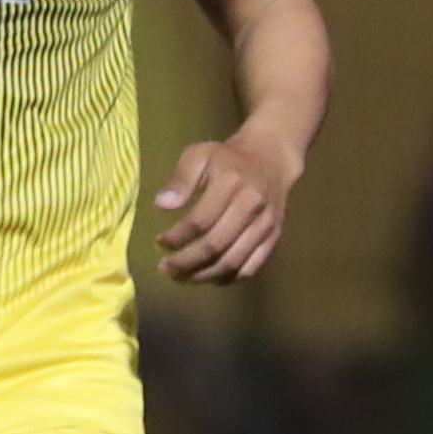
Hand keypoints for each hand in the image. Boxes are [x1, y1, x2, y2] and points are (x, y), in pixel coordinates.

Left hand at [153, 130, 298, 283]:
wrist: (271, 158)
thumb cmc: (227, 158)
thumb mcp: (198, 155)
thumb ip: (180, 179)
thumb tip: (162, 205)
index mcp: (231, 183)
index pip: (200, 221)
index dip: (177, 237)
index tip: (160, 242)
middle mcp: (252, 206)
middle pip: (216, 246)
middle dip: (186, 263)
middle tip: (165, 268)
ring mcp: (265, 225)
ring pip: (233, 262)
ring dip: (203, 276)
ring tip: (181, 277)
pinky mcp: (273, 238)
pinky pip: (250, 268)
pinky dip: (226, 278)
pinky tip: (206, 277)